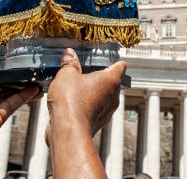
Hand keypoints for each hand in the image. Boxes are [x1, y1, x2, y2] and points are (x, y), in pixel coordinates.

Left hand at [0, 58, 41, 156]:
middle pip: (3, 85)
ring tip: (36, 79)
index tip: (13, 64)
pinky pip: (13, 104)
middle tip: (29, 71)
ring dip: (24, 87)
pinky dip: (24, 97)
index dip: (1, 71)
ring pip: (11, 94)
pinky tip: (33, 89)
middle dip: (16, 79)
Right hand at [44, 49, 125, 178]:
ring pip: (103, 97)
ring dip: (92, 93)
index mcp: (111, 80)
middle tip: (84, 73)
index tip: (105, 60)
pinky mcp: (98, 123)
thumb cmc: (71, 101)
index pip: (120, 66)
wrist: (68, 132)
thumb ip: (69, 64)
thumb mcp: (66, 75)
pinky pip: (95, 110)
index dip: (113, 61)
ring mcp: (107, 111)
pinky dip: (87, 106)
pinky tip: (72, 104)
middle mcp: (114, 96)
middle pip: (111, 82)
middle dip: (99, 78)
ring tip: (76, 89)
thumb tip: (68, 54)